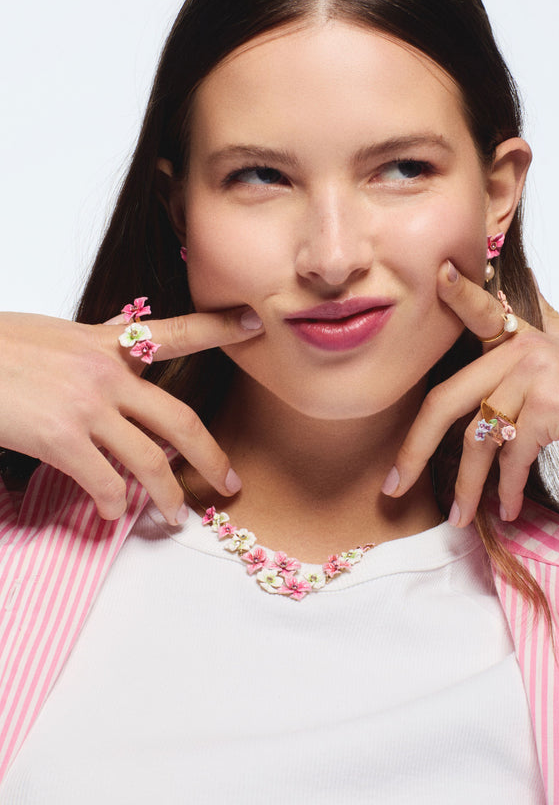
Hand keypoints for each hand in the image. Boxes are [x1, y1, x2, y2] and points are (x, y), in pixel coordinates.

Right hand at [0, 308, 262, 524]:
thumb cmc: (1, 347)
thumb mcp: (57, 334)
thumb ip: (98, 344)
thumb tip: (125, 337)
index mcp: (107, 343)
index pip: (176, 331)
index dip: (220, 326)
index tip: (256, 322)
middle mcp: (107, 373)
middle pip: (178, 419)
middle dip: (210, 455)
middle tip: (230, 482)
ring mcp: (87, 406)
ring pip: (148, 460)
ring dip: (167, 495)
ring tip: (176, 515)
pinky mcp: (61, 438)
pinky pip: (102, 481)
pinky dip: (110, 504)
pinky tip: (109, 513)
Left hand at [386, 262, 558, 526]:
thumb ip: (525, 357)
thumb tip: (488, 348)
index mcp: (522, 337)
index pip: (481, 309)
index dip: (457, 293)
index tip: (435, 274)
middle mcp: (524, 348)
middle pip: (448, 399)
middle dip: (415, 449)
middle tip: (393, 484)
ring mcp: (536, 373)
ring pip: (477, 437)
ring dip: (465, 485)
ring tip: (459, 516)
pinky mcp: (551, 405)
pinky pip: (510, 455)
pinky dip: (504, 490)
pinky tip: (504, 511)